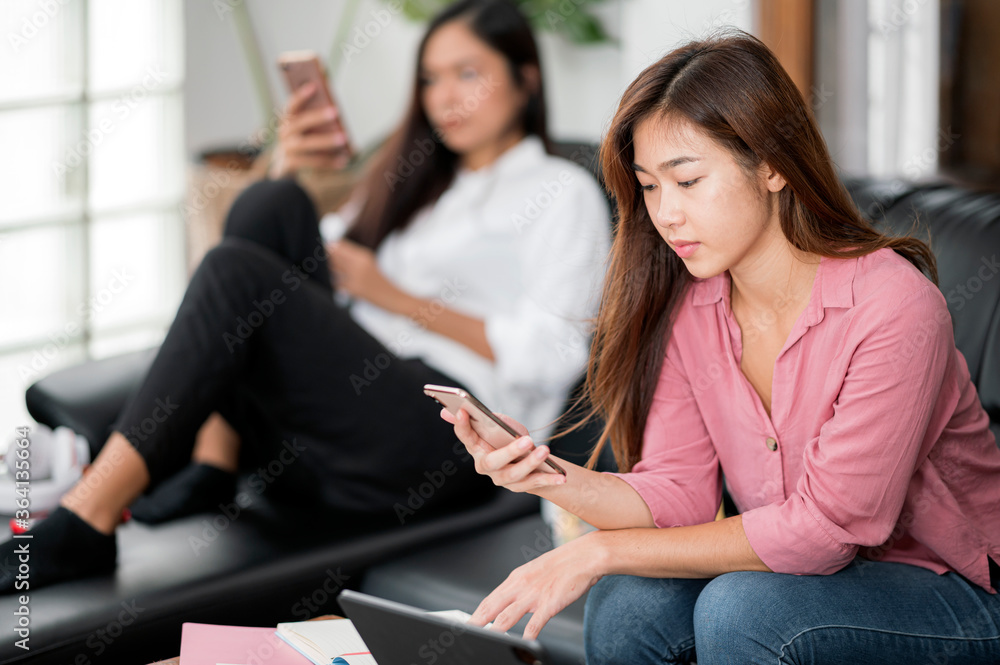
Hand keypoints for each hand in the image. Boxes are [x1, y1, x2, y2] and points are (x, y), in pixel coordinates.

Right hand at [270, 82, 350, 178]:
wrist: (285, 165)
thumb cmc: (302, 139)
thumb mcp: (305, 126)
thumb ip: (315, 112)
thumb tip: (331, 95)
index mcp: (287, 119)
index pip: (292, 105)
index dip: (300, 95)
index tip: (314, 86)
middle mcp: (284, 133)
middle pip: (300, 123)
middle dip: (317, 116)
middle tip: (336, 111)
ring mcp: (286, 149)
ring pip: (306, 144)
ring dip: (325, 140)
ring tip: (344, 138)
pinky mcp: (290, 164)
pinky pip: (312, 163)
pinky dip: (328, 161)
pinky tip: (344, 159)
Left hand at [327, 239, 400, 306]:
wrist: (395, 298)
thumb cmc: (379, 282)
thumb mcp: (368, 264)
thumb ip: (351, 256)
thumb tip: (329, 247)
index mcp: (363, 255)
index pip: (339, 245)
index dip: (329, 247)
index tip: (324, 252)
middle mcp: (359, 263)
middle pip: (333, 255)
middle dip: (327, 260)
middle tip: (331, 267)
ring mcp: (356, 276)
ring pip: (333, 269)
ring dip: (331, 273)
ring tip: (338, 277)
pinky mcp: (355, 289)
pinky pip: (337, 284)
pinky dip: (337, 286)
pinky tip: (343, 288)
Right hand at [440, 408, 565, 491]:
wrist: (528, 457)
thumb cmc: (509, 437)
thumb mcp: (497, 423)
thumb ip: (481, 417)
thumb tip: (447, 410)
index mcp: (476, 447)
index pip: (465, 436)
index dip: (461, 424)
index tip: (463, 410)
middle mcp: (485, 466)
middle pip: (493, 462)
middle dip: (511, 452)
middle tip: (527, 440)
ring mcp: (501, 478)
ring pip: (514, 474)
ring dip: (531, 463)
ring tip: (545, 451)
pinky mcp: (518, 486)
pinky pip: (533, 484)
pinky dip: (549, 480)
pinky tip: (561, 477)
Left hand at [470, 533, 604, 639]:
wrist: (584, 556)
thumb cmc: (562, 565)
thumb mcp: (534, 572)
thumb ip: (520, 587)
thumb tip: (508, 600)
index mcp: (516, 578)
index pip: (490, 598)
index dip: (477, 613)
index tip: (468, 623)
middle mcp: (521, 586)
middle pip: (493, 607)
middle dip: (477, 622)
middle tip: (467, 632)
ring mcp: (534, 595)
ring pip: (507, 616)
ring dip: (495, 630)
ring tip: (485, 639)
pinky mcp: (549, 604)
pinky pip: (535, 623)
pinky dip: (527, 635)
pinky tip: (522, 643)